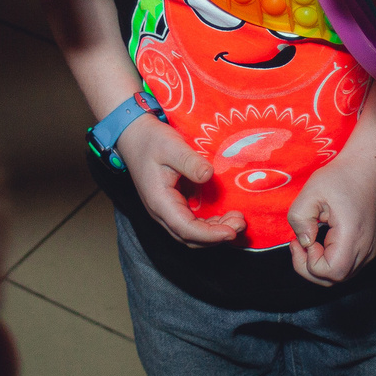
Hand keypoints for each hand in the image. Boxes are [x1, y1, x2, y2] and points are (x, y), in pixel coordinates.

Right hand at [120, 114, 244, 245]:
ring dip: (215, 232)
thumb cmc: (152, 140)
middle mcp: (162, 212)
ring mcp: (167, 211)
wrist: (135, 136)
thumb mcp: (171, 146)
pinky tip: (226, 216)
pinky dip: (210, 225)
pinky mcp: (174, 206)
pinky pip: (192, 224)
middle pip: (190, 238)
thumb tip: (208, 175)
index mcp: (160, 201)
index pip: (186, 229)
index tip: (232, 231)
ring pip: (192, 235)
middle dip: (217, 236)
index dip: (210, 235)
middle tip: (241, 223)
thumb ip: (189, 161)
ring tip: (237, 220)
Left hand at [288, 158, 375, 285]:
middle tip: (299, 244)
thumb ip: (299, 219)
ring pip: (341, 276)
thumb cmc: (340, 178)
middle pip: (335, 279)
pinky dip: (330, 262)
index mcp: (353, 235)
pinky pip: (347, 267)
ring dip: (320, 266)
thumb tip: (304, 243)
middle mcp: (366, 248)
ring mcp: (370, 250)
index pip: (331, 271)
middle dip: (310, 268)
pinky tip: (321, 243)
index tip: (302, 240)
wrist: (366, 170)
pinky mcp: (368, 248)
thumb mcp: (310, 192)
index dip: (309, 262)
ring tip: (309, 242)